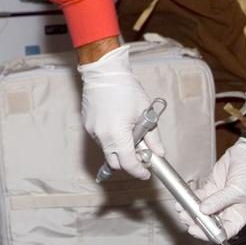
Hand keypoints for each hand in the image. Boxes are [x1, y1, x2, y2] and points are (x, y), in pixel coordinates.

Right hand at [77, 44, 164, 179]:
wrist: (103, 72)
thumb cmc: (125, 89)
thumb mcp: (144, 112)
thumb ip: (152, 136)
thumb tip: (158, 153)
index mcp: (117, 134)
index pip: (128, 163)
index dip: (138, 171)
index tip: (146, 173)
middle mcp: (101, 136)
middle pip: (114, 162)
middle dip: (128, 163)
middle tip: (140, 155)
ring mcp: (92, 131)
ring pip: (107, 150)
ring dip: (119, 149)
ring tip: (130, 134)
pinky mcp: (87, 125)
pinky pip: (100, 139)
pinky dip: (111, 139)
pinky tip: (118, 125)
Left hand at [179, 137, 245, 240]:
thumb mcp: (238, 190)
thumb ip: (220, 200)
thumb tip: (204, 210)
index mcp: (238, 216)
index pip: (223, 232)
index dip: (208, 234)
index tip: (196, 230)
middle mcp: (227, 211)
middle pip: (209, 224)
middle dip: (195, 222)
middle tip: (185, 217)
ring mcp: (217, 201)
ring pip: (201, 212)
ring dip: (190, 211)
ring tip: (181, 208)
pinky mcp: (210, 190)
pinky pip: (198, 197)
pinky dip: (189, 199)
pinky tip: (183, 199)